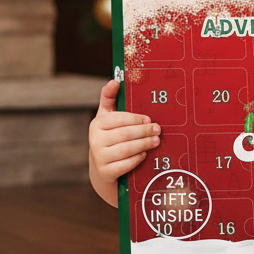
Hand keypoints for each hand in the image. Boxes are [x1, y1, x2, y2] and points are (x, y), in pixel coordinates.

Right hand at [89, 79, 160, 205]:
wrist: (102, 168)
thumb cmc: (109, 137)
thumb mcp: (107, 117)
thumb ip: (109, 98)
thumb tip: (115, 80)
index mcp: (97, 124)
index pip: (119, 119)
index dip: (136, 119)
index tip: (150, 120)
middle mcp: (95, 140)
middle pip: (125, 134)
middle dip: (144, 132)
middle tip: (158, 130)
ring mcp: (99, 157)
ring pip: (126, 149)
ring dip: (144, 144)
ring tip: (156, 141)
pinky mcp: (106, 172)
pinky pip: (125, 165)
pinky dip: (136, 159)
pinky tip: (144, 154)